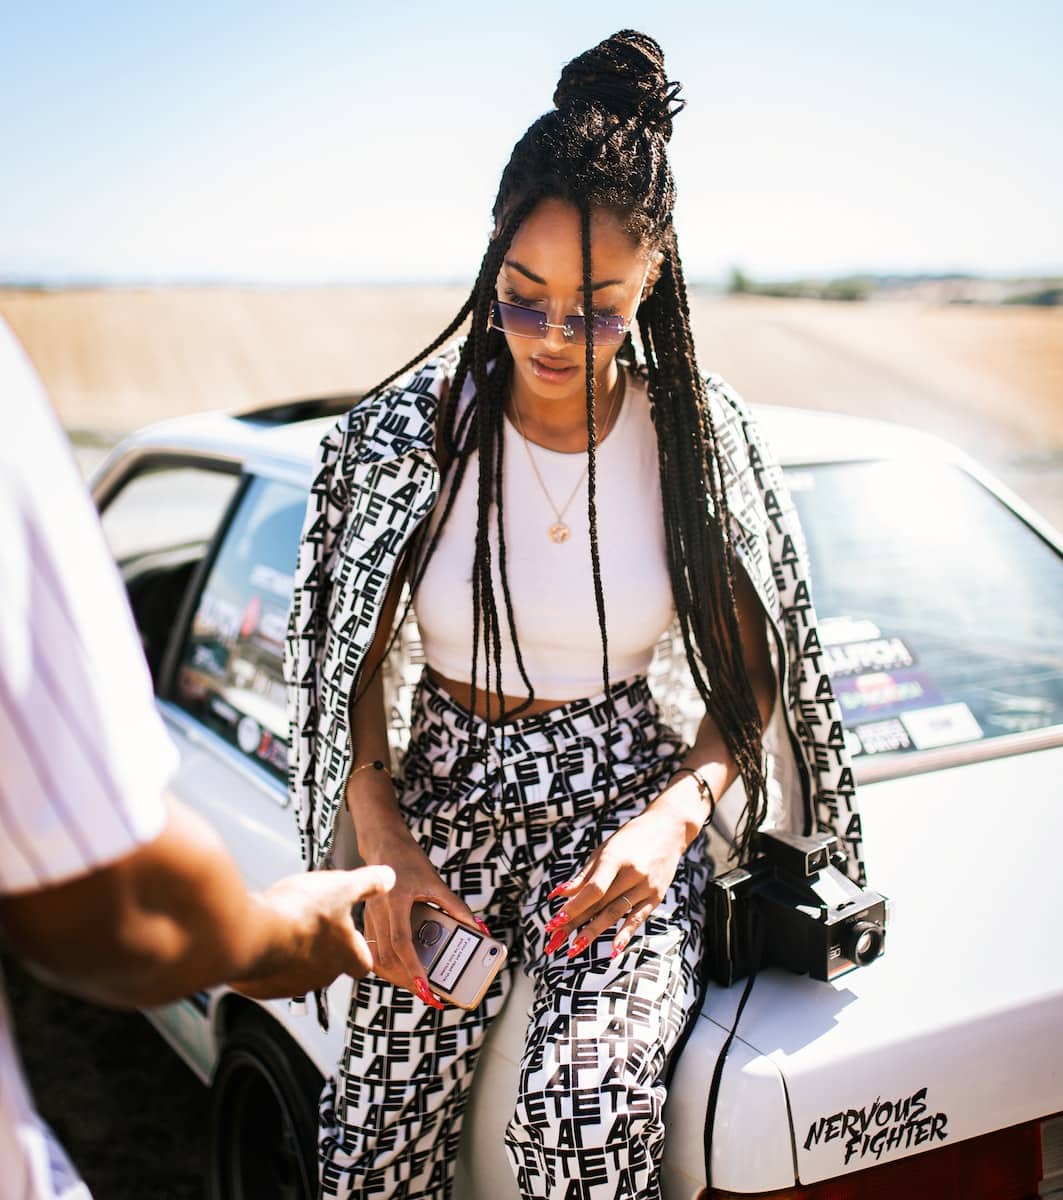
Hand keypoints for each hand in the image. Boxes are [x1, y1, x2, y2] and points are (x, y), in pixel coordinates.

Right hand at [228, 864, 394, 999]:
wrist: (253, 934)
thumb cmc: (300, 913)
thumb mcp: (342, 887)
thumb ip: (368, 883)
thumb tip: (389, 878)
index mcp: (345, 955)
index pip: (363, 963)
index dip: (360, 949)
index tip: (355, 937)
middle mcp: (322, 976)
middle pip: (331, 966)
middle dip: (324, 947)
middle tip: (315, 923)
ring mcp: (293, 984)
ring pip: (301, 970)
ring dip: (297, 951)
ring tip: (288, 925)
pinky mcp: (266, 986)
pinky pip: (272, 974)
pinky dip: (272, 958)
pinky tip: (267, 936)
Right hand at [359, 826, 486, 1008]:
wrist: (383, 843)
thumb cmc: (409, 860)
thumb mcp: (436, 882)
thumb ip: (455, 907)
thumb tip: (478, 928)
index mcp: (395, 901)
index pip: (401, 943)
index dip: (412, 968)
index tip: (425, 987)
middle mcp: (378, 911)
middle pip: (387, 958)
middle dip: (406, 980)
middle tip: (428, 993)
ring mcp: (369, 917)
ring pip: (377, 958)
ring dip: (396, 976)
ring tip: (417, 985)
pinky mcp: (367, 920)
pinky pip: (373, 950)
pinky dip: (387, 965)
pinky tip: (401, 969)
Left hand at [543, 804, 689, 960]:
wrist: (669, 829)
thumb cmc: (630, 838)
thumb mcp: (604, 849)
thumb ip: (583, 874)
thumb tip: (558, 894)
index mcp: (615, 857)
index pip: (592, 889)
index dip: (573, 907)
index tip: (554, 921)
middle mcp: (632, 873)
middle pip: (599, 904)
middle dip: (574, 924)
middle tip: (553, 942)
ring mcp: (646, 886)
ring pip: (615, 914)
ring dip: (593, 933)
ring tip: (573, 950)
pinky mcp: (656, 897)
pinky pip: (637, 919)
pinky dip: (624, 935)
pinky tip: (612, 952)